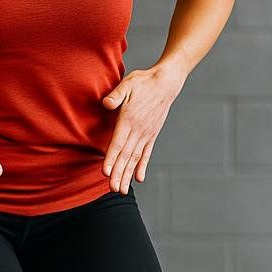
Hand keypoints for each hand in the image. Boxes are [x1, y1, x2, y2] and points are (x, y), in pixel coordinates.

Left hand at [101, 65, 183, 193]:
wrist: (166, 83)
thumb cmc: (143, 82)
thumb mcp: (127, 84)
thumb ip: (116, 95)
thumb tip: (106, 103)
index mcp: (129, 119)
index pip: (118, 143)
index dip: (111, 158)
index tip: (106, 173)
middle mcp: (139, 130)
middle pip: (126, 156)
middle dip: (119, 174)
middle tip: (113, 189)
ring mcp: (146, 134)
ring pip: (135, 158)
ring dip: (128, 174)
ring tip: (121, 190)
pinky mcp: (152, 135)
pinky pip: (146, 154)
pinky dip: (141, 166)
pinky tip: (138, 179)